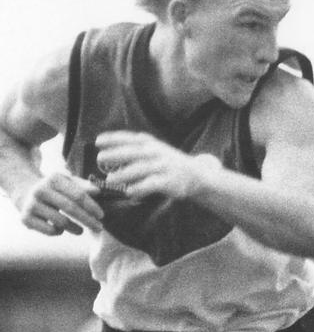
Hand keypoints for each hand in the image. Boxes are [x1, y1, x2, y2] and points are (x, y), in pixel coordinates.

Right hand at [14, 171, 102, 235]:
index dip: (92, 206)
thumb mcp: (68, 182)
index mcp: (53, 179)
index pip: (78, 195)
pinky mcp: (26, 218)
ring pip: (61, 222)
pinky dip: (59, 231)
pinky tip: (60, 228)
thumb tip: (97, 191)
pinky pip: (50, 231)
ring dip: (75, 228)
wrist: (26, 193)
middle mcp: (40, 191)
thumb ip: (84, 186)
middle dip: (88, 220)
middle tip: (99, 228)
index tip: (101, 215)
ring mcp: (32, 205)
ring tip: (80, 230)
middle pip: (70, 208)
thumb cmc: (55, 189)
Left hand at [96, 131, 219, 199]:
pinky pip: (152, 184)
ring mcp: (164, 167)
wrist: (197, 175)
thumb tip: (108, 155)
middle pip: (133, 152)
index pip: (130, 138)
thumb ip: (136, 150)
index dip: (113, 138)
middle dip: (115, 155)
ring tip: (110, 180)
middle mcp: (157, 153)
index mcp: (151, 144)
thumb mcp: (155, 151)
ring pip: (141, 169)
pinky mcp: (169, 181)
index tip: (98, 141)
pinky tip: (129, 192)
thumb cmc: (169, 164)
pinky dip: (140, 188)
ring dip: (124, 174)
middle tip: (100, 159)